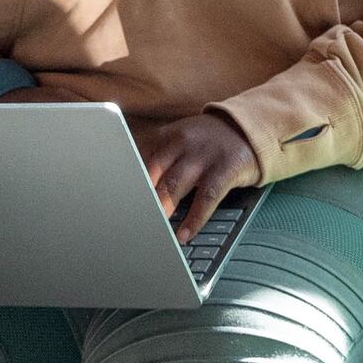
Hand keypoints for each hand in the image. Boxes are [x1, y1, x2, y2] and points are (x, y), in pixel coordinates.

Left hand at [133, 111, 259, 235]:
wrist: (250, 127)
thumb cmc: (206, 142)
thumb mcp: (179, 142)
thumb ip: (156, 160)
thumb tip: (130, 191)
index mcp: (166, 136)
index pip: (136, 161)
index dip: (124, 183)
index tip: (112, 204)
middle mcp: (182, 142)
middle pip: (152, 174)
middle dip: (139, 199)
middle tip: (127, 221)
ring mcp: (204, 155)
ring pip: (175, 185)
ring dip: (161, 211)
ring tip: (152, 232)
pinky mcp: (226, 168)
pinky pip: (207, 197)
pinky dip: (194, 219)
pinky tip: (185, 235)